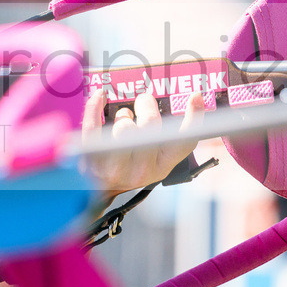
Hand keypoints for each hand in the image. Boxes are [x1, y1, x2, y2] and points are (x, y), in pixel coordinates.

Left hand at [81, 91, 203, 197]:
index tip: (194, 95)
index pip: (184, 142)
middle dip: (146, 105)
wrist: (98, 190)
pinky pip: (93, 125)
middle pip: (150, 125)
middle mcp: (141, 168)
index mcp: (161, 166)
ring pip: (123, 127)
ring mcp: (115, 165)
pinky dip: (95, 107)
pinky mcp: (92, 157)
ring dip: (122, 115)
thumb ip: (167, 140)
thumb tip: (179, 104)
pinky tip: (100, 97)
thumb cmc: (130, 170)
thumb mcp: (155, 162)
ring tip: (122, 119)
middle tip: (143, 100)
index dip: (194, 117)